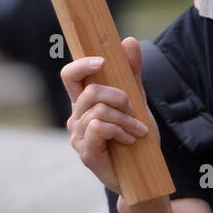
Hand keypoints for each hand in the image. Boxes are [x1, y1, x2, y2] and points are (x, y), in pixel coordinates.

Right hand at [61, 36, 150, 194]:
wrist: (142, 172)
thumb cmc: (135, 136)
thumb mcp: (137, 100)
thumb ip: (131, 73)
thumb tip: (128, 40)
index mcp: (85, 102)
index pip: (70, 76)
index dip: (82, 64)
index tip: (103, 62)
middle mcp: (77, 117)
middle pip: (89, 91)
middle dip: (119, 96)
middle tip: (134, 108)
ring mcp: (78, 135)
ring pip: (99, 111)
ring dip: (125, 118)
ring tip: (138, 130)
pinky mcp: (85, 152)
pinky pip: (100, 128)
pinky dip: (120, 130)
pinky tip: (130, 140)